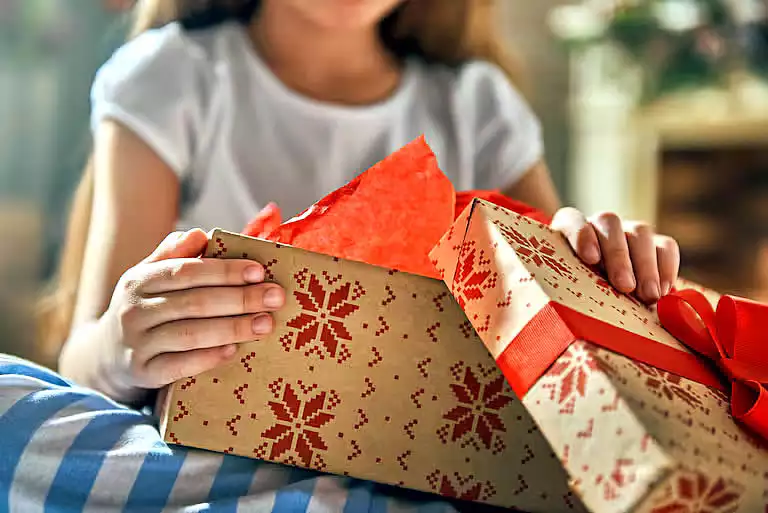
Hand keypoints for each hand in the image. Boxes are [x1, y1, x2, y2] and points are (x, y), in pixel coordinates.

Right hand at [103, 229, 284, 388]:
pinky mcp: (144, 373)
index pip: (186, 271)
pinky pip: (180, 366)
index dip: (224, 271)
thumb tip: (200, 234)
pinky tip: (235, 350)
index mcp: (139, 280)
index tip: (259, 271)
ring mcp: (137, 344)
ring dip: (233, 328)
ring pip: (191, 334)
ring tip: (265, 323)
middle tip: (275, 297)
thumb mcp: (150, 276)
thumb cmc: (145, 307)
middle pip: (194, 302)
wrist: (106, 354)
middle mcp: (134, 311)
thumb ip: (174, 254)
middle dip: (240, 299)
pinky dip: (209, 357)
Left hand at [551, 208, 679, 303]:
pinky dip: (666, 267)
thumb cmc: (574, 302)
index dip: (580, 234)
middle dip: (618, 255)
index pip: (571, 220)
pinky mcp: (654, 245)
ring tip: (647, 296)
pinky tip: (662, 292)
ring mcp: (628, 233)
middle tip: (625, 286)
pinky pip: (666, 246)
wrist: (603, 308)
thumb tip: (562, 329)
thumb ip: (561, 299)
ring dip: (645, 265)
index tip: (590, 258)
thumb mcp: (563, 299)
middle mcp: (598, 228)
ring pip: (640, 232)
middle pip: (609, 223)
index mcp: (567, 235)